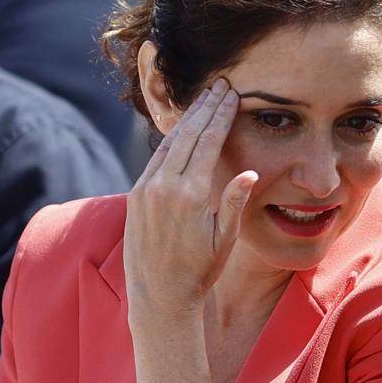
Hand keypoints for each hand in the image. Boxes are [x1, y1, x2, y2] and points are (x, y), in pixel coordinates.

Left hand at [124, 80, 257, 322]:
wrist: (159, 296)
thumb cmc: (200, 272)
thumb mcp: (224, 241)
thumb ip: (234, 203)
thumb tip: (247, 172)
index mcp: (190, 195)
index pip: (207, 142)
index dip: (220, 115)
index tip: (231, 94)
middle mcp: (163, 187)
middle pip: (187, 134)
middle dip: (204, 108)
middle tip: (219, 85)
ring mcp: (145, 190)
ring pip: (168, 143)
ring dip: (187, 120)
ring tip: (203, 101)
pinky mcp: (134, 196)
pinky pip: (155, 159)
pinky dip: (170, 140)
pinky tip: (181, 131)